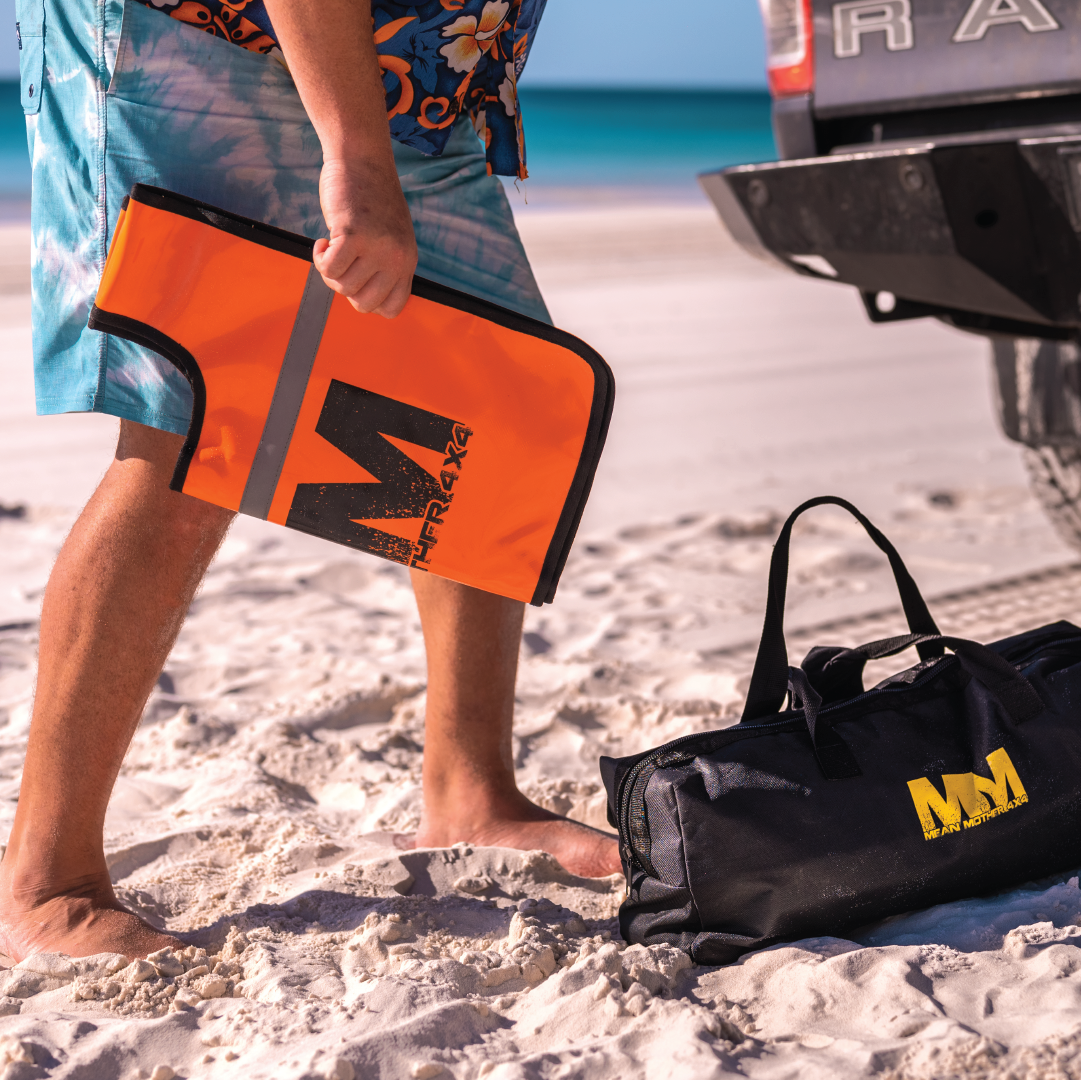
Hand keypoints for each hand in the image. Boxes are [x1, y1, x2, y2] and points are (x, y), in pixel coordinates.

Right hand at [313, 154, 417, 318]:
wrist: (362, 159)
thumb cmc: (371, 199)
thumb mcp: (390, 237)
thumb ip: (384, 266)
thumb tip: (361, 299)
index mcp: (408, 262)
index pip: (392, 309)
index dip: (368, 301)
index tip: (358, 280)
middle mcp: (397, 258)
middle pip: (364, 304)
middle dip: (345, 288)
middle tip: (341, 263)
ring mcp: (377, 247)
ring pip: (343, 286)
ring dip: (329, 269)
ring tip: (333, 245)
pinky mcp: (354, 234)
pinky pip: (329, 268)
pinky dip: (319, 258)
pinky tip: (323, 240)